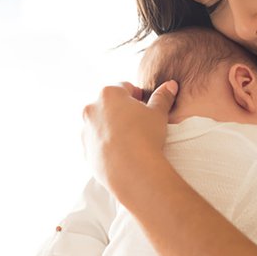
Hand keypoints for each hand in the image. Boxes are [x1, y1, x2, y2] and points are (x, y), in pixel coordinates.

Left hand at [82, 80, 177, 199]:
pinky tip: (123, 152)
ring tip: (131, 139)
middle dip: (123, 110)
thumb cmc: (145, 136)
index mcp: (109, 94)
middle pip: (109, 104)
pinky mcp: (86, 151)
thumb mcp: (158, 113)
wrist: (132, 170)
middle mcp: (92, 109)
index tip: (146, 106)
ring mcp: (86, 131)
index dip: (138, 95)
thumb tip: (170, 85)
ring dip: (113, 127)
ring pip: (101, 124)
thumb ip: (163, 97)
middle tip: (140, 122)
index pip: (124, 87)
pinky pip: (98, 143)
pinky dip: (107, 144)